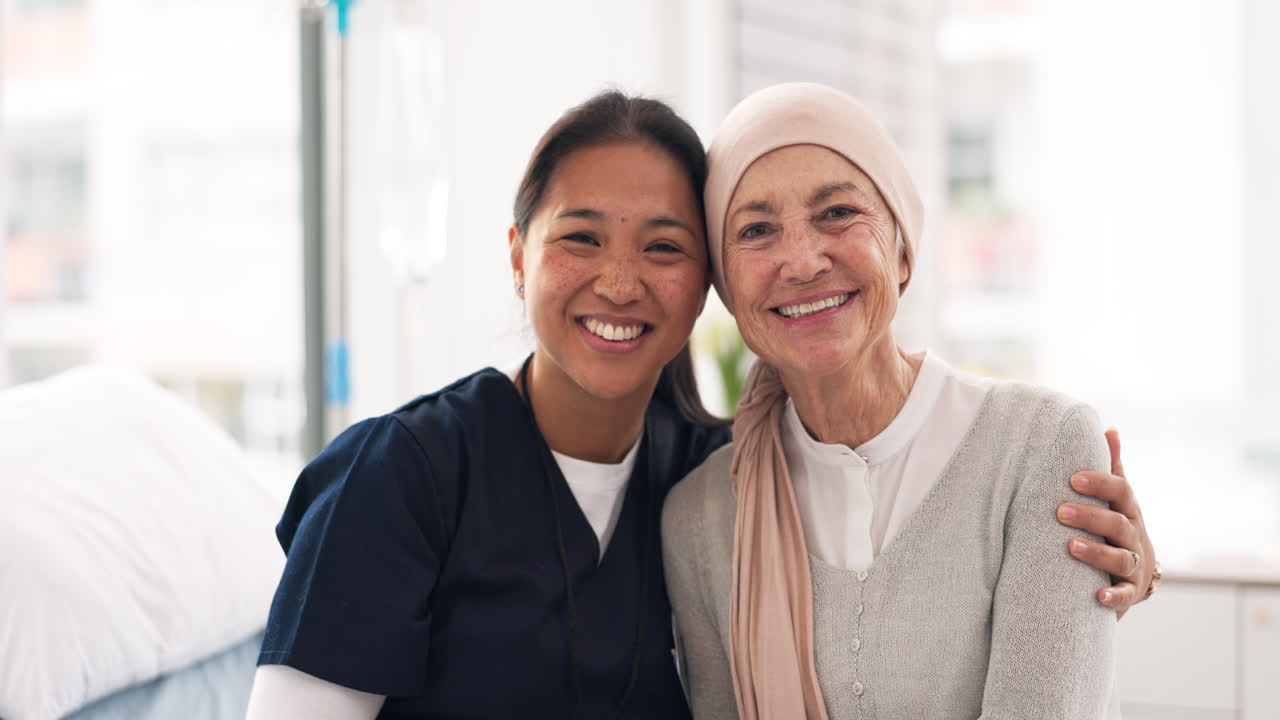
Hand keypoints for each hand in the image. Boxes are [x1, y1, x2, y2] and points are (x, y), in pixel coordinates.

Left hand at [1057, 428, 1156, 618]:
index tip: (1074, 478)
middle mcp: (1133, 535)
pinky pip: (1124, 595)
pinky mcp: (1129, 591)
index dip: (1100, 483)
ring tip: (1069, 546)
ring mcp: (1134, 565)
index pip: (1121, 491)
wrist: (1137, 575)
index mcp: (1127, 510)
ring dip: (1096, 552)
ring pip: (1120, 557)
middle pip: (1118, 523)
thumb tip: (1109, 428)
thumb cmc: (1116, 527)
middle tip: (1060, 511)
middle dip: (1090, 516)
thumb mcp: (1116, 498)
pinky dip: (1113, 596)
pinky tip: (1097, 595)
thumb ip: (1111, 467)